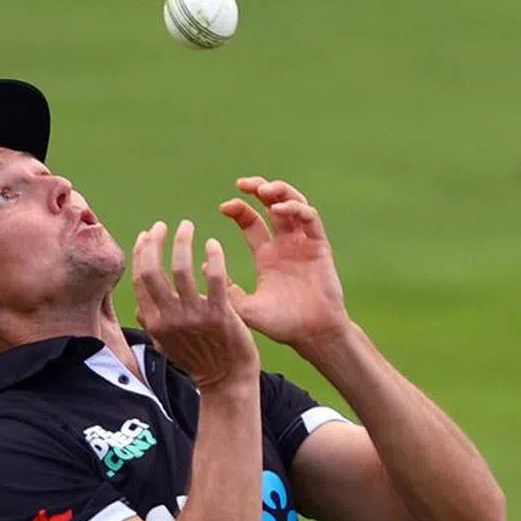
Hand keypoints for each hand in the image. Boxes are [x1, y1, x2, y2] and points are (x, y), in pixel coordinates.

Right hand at [132, 220, 259, 388]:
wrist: (227, 380)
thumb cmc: (198, 359)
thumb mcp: (166, 345)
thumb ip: (152, 324)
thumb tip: (138, 307)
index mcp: (155, 322)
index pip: (140, 279)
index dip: (141, 253)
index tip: (148, 235)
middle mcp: (169, 318)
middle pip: (152, 270)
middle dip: (155, 242)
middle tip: (164, 226)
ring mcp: (194, 316)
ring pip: (181, 268)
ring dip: (181, 241)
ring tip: (187, 226)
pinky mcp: (220, 314)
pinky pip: (215, 277)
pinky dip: (213, 256)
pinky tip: (213, 244)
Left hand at [219, 178, 349, 350]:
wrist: (313, 336)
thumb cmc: (281, 325)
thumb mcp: (246, 308)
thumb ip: (226, 289)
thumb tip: (200, 266)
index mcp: (267, 256)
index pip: (251, 221)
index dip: (239, 209)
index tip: (224, 206)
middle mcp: (285, 245)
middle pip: (272, 205)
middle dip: (259, 190)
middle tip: (243, 184)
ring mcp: (304, 244)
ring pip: (294, 205)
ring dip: (279, 193)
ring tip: (264, 191)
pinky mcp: (320, 246)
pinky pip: (310, 219)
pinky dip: (296, 209)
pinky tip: (279, 210)